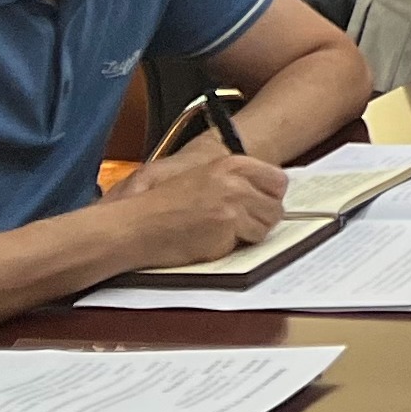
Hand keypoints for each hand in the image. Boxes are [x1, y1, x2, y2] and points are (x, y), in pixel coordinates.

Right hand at [108, 150, 288, 268]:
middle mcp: (236, 182)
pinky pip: (246, 243)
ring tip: (219, 233)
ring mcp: (233, 205)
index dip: (270, 198)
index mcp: (231, 164)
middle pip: (276, 207)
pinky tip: (210, 241)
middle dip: (261, 220)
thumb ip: (233, 181)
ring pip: (265, 227)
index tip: (260, 207)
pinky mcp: (226, 228)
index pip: (278, 181)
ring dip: (248, 235)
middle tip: (238, 226)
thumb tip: (265, 195)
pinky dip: (232, 246)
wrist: (132, 227)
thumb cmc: (158, 206)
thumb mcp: (200, 178)